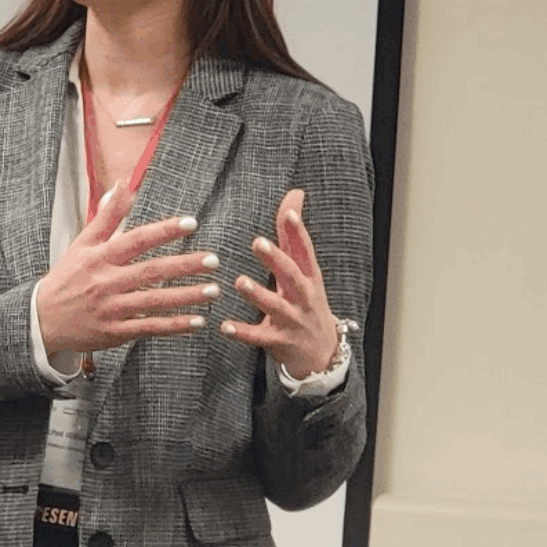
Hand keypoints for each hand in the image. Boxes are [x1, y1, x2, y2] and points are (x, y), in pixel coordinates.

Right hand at [35, 178, 218, 356]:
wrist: (41, 320)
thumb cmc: (66, 278)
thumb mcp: (81, 244)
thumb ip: (106, 216)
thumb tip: (122, 185)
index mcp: (100, 258)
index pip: (136, 240)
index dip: (164, 231)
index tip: (191, 223)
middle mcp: (106, 282)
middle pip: (151, 271)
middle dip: (184, 266)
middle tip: (213, 260)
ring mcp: (111, 309)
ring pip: (154, 301)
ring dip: (186, 296)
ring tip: (213, 291)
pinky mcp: (115, 332)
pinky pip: (149, 328)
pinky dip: (174, 326)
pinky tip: (197, 322)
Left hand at [219, 189, 340, 379]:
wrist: (322, 352)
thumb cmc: (306, 302)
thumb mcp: (305, 270)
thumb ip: (293, 235)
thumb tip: (295, 194)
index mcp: (309, 276)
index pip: (305, 251)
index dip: (298, 232)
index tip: (288, 213)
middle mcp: (304, 297)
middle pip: (292, 275)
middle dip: (276, 259)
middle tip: (257, 242)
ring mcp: (293, 320)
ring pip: (276, 306)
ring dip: (258, 294)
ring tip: (239, 281)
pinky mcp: (280, 341)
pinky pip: (260, 337)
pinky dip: (243, 332)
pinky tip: (224, 326)